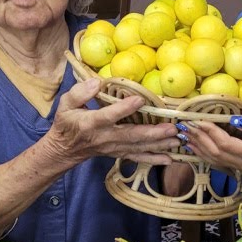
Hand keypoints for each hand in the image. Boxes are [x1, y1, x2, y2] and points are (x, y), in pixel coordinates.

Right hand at [45, 79, 178, 165]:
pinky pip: (138, 158)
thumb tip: (98, 82)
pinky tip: (170, 159)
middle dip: (153, 133)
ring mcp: (114, 147)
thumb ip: (80, 92)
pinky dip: (154, 159)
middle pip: (132, 136)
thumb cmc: (67, 122)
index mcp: (92, 123)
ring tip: (177, 140)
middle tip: (171, 128)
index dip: (124, 108)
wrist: (64, 149)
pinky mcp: (119, 153)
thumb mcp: (65, 104)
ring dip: (159, 145)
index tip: (140, 99)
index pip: (110, 115)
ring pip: (139, 147)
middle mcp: (106, 137)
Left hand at [178, 114, 241, 175]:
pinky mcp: (239, 165)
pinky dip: (203, 151)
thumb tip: (236, 120)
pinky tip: (193, 144)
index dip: (210, 132)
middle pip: (216, 153)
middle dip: (199, 138)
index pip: (226, 144)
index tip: (197, 119)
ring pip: (214, 159)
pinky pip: (217, 160)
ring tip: (183, 133)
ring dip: (198, 145)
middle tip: (184, 124)